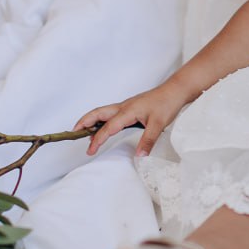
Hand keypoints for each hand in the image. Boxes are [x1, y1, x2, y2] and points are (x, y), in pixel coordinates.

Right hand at [75, 82, 189, 157]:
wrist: (175, 91)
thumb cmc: (167, 103)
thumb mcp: (159, 124)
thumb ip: (148, 141)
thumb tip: (139, 157)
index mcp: (127, 111)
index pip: (108, 127)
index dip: (98, 139)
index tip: (90, 150)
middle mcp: (123, 107)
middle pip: (97, 113)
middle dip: (84, 122)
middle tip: (73, 133)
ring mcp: (126, 106)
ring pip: (103, 112)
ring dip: (92, 121)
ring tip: (84, 134)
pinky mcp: (130, 107)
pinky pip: (111, 113)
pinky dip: (102, 120)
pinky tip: (103, 128)